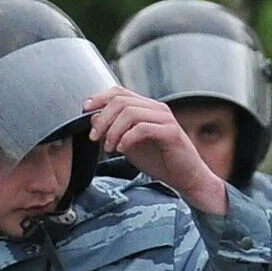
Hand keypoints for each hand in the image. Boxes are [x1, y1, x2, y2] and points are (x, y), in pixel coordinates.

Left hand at [82, 87, 222, 213]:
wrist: (187, 178)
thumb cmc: (161, 161)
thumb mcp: (130, 144)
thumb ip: (115, 131)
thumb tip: (95, 118)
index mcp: (146, 108)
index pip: (119, 92)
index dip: (99, 98)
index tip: (85, 110)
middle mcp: (156, 109)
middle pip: (121, 101)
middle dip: (102, 119)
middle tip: (95, 138)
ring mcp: (164, 119)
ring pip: (129, 113)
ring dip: (113, 131)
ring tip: (110, 148)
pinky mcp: (170, 133)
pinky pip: (142, 128)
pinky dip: (127, 138)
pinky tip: (123, 149)